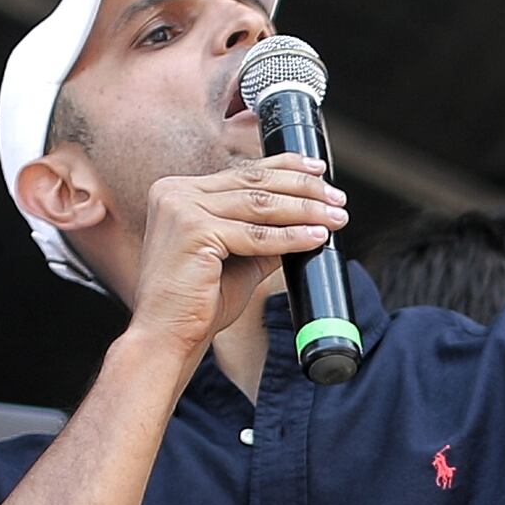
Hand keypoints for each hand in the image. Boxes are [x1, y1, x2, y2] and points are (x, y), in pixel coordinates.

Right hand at [120, 158, 345, 362]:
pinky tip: (316, 237)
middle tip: (337, 198)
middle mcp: (175, 193)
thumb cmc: (196, 304)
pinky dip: (290, 236)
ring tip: (335, 217)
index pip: (241, 171)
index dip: (285, 168)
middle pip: (253, 180)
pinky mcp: (193, 230)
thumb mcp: (237, 258)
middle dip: (303, 189)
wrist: (167, 336)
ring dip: (304, 210)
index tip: (319, 171)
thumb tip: (305, 219)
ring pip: (258, 204)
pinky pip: (254, 233)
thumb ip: (262, 234)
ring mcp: (181, 208)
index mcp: (178, 192)